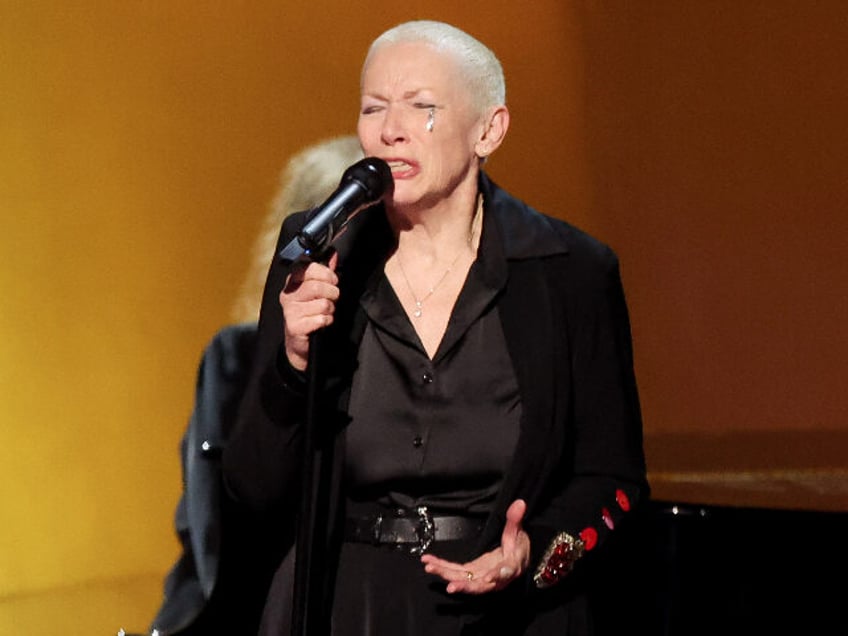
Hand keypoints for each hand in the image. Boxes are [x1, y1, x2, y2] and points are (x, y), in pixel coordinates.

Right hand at [280, 251, 339, 370]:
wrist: (299, 341)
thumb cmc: (309, 312)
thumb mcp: (316, 290)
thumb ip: (324, 272)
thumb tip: (333, 254)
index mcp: (292, 282)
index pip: (309, 268)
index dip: (326, 273)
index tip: (333, 280)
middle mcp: (288, 295)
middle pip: (317, 286)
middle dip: (332, 293)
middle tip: (333, 298)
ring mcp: (289, 311)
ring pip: (322, 304)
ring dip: (330, 309)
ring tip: (326, 312)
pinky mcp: (294, 326)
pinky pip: (321, 319)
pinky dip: (327, 321)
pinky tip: (322, 323)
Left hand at [420, 499, 529, 594]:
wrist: (516, 558)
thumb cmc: (518, 547)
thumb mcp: (518, 531)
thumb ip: (515, 519)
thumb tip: (519, 503)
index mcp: (510, 567)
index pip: (505, 572)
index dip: (497, 575)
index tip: (489, 576)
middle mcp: (494, 577)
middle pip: (479, 584)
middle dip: (464, 585)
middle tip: (450, 586)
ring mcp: (481, 576)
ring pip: (463, 579)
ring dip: (446, 575)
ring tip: (431, 567)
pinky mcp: (472, 573)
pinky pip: (455, 572)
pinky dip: (442, 568)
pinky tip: (429, 562)